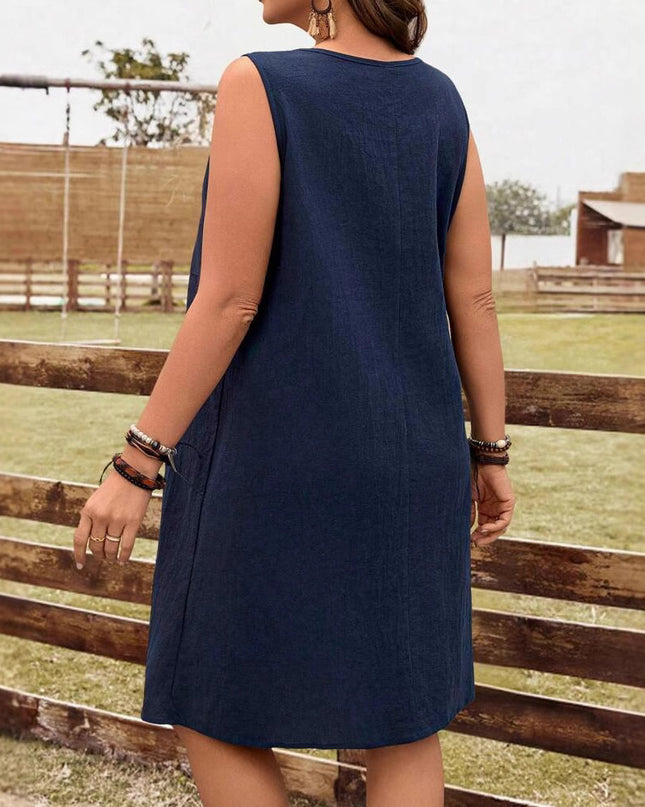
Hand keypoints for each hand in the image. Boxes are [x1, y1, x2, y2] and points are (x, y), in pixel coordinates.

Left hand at [73, 454, 156, 568]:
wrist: (134, 472)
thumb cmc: (114, 487)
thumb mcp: (96, 501)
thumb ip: (90, 518)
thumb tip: (90, 542)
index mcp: (88, 511)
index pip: (80, 539)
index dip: (79, 555)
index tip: (80, 565)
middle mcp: (101, 517)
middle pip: (96, 545)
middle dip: (98, 554)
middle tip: (102, 556)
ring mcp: (117, 520)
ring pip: (111, 548)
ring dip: (110, 556)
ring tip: (112, 558)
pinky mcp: (133, 522)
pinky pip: (126, 545)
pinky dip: (124, 556)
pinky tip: (122, 560)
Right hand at [470, 462, 514, 547]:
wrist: (482, 462)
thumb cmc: (473, 476)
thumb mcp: (469, 498)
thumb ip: (470, 513)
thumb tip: (468, 529)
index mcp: (485, 507)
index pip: (483, 526)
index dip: (477, 534)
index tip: (468, 541)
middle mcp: (495, 508)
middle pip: (493, 529)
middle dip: (484, 538)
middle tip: (474, 543)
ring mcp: (502, 506)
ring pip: (500, 527)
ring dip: (490, 534)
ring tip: (478, 538)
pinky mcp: (509, 503)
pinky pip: (504, 520)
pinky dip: (495, 526)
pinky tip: (484, 528)